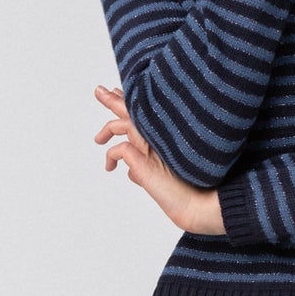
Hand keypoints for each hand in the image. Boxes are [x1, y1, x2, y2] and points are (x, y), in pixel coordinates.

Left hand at [93, 86, 225, 233]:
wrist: (196, 205)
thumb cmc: (187, 191)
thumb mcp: (161, 175)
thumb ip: (145, 168)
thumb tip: (130, 173)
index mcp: (167, 136)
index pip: (145, 114)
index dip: (131, 103)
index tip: (117, 94)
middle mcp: (160, 135)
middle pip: (133, 110)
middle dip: (114, 99)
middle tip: (99, 91)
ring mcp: (152, 145)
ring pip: (123, 124)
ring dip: (107, 129)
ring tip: (98, 139)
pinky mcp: (143, 159)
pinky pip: (120, 149)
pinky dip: (111, 156)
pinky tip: (110, 167)